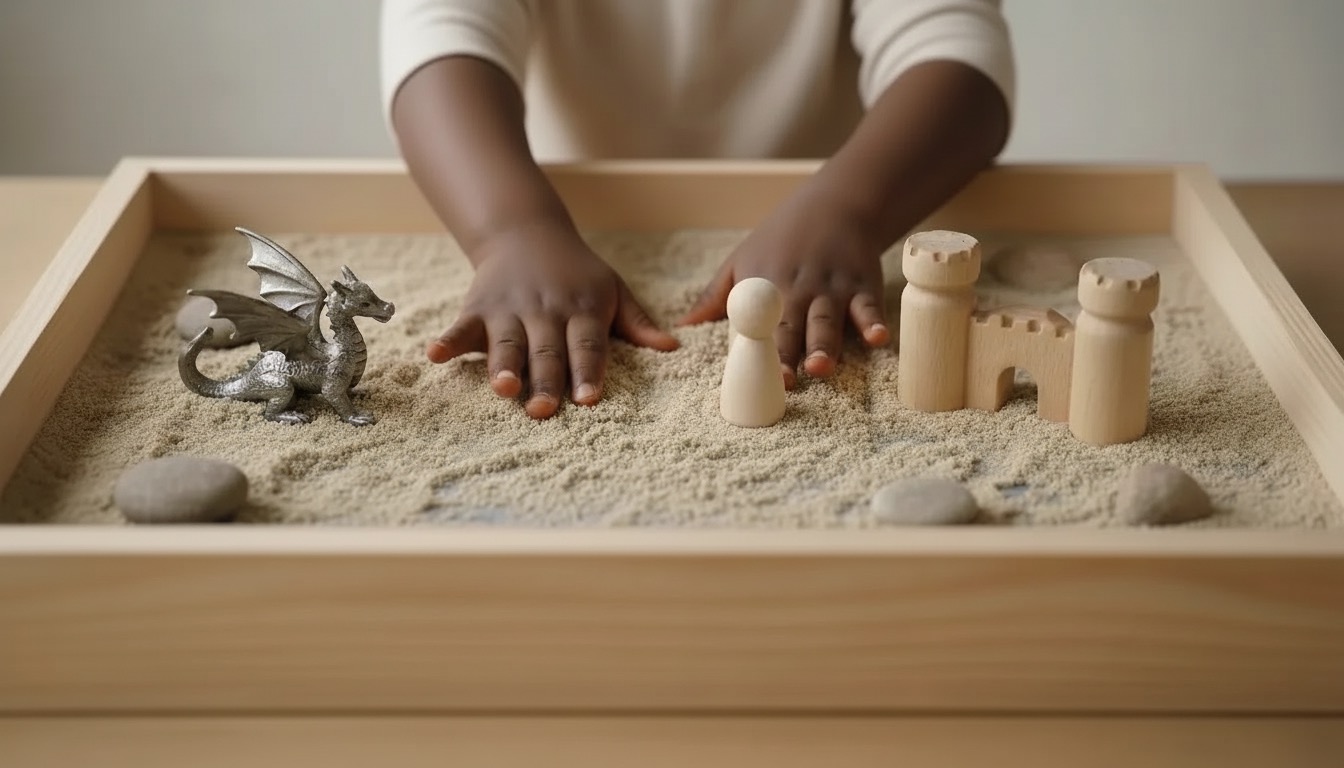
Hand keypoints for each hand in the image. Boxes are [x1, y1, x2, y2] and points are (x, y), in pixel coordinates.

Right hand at [428, 221, 678, 417]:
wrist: (526, 232)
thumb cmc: (577, 273)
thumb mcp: (612, 289)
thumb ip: (637, 323)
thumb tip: (674, 348)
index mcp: (583, 309)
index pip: (587, 345)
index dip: (588, 371)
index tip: (589, 398)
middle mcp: (546, 310)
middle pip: (547, 351)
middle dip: (545, 380)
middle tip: (544, 409)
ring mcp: (509, 309)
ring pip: (507, 343)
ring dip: (503, 365)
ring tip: (502, 388)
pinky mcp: (477, 309)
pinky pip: (460, 328)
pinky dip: (448, 342)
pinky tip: (434, 357)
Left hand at [678, 187, 889, 388]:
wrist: (836, 204)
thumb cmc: (782, 239)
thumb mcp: (742, 259)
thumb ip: (714, 297)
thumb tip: (682, 329)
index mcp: (763, 287)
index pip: (754, 326)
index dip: (753, 351)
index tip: (750, 374)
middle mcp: (798, 290)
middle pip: (791, 329)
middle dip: (787, 355)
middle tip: (784, 380)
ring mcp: (832, 289)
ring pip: (827, 323)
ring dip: (824, 346)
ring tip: (820, 367)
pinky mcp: (863, 286)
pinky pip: (868, 308)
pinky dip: (874, 323)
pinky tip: (878, 340)